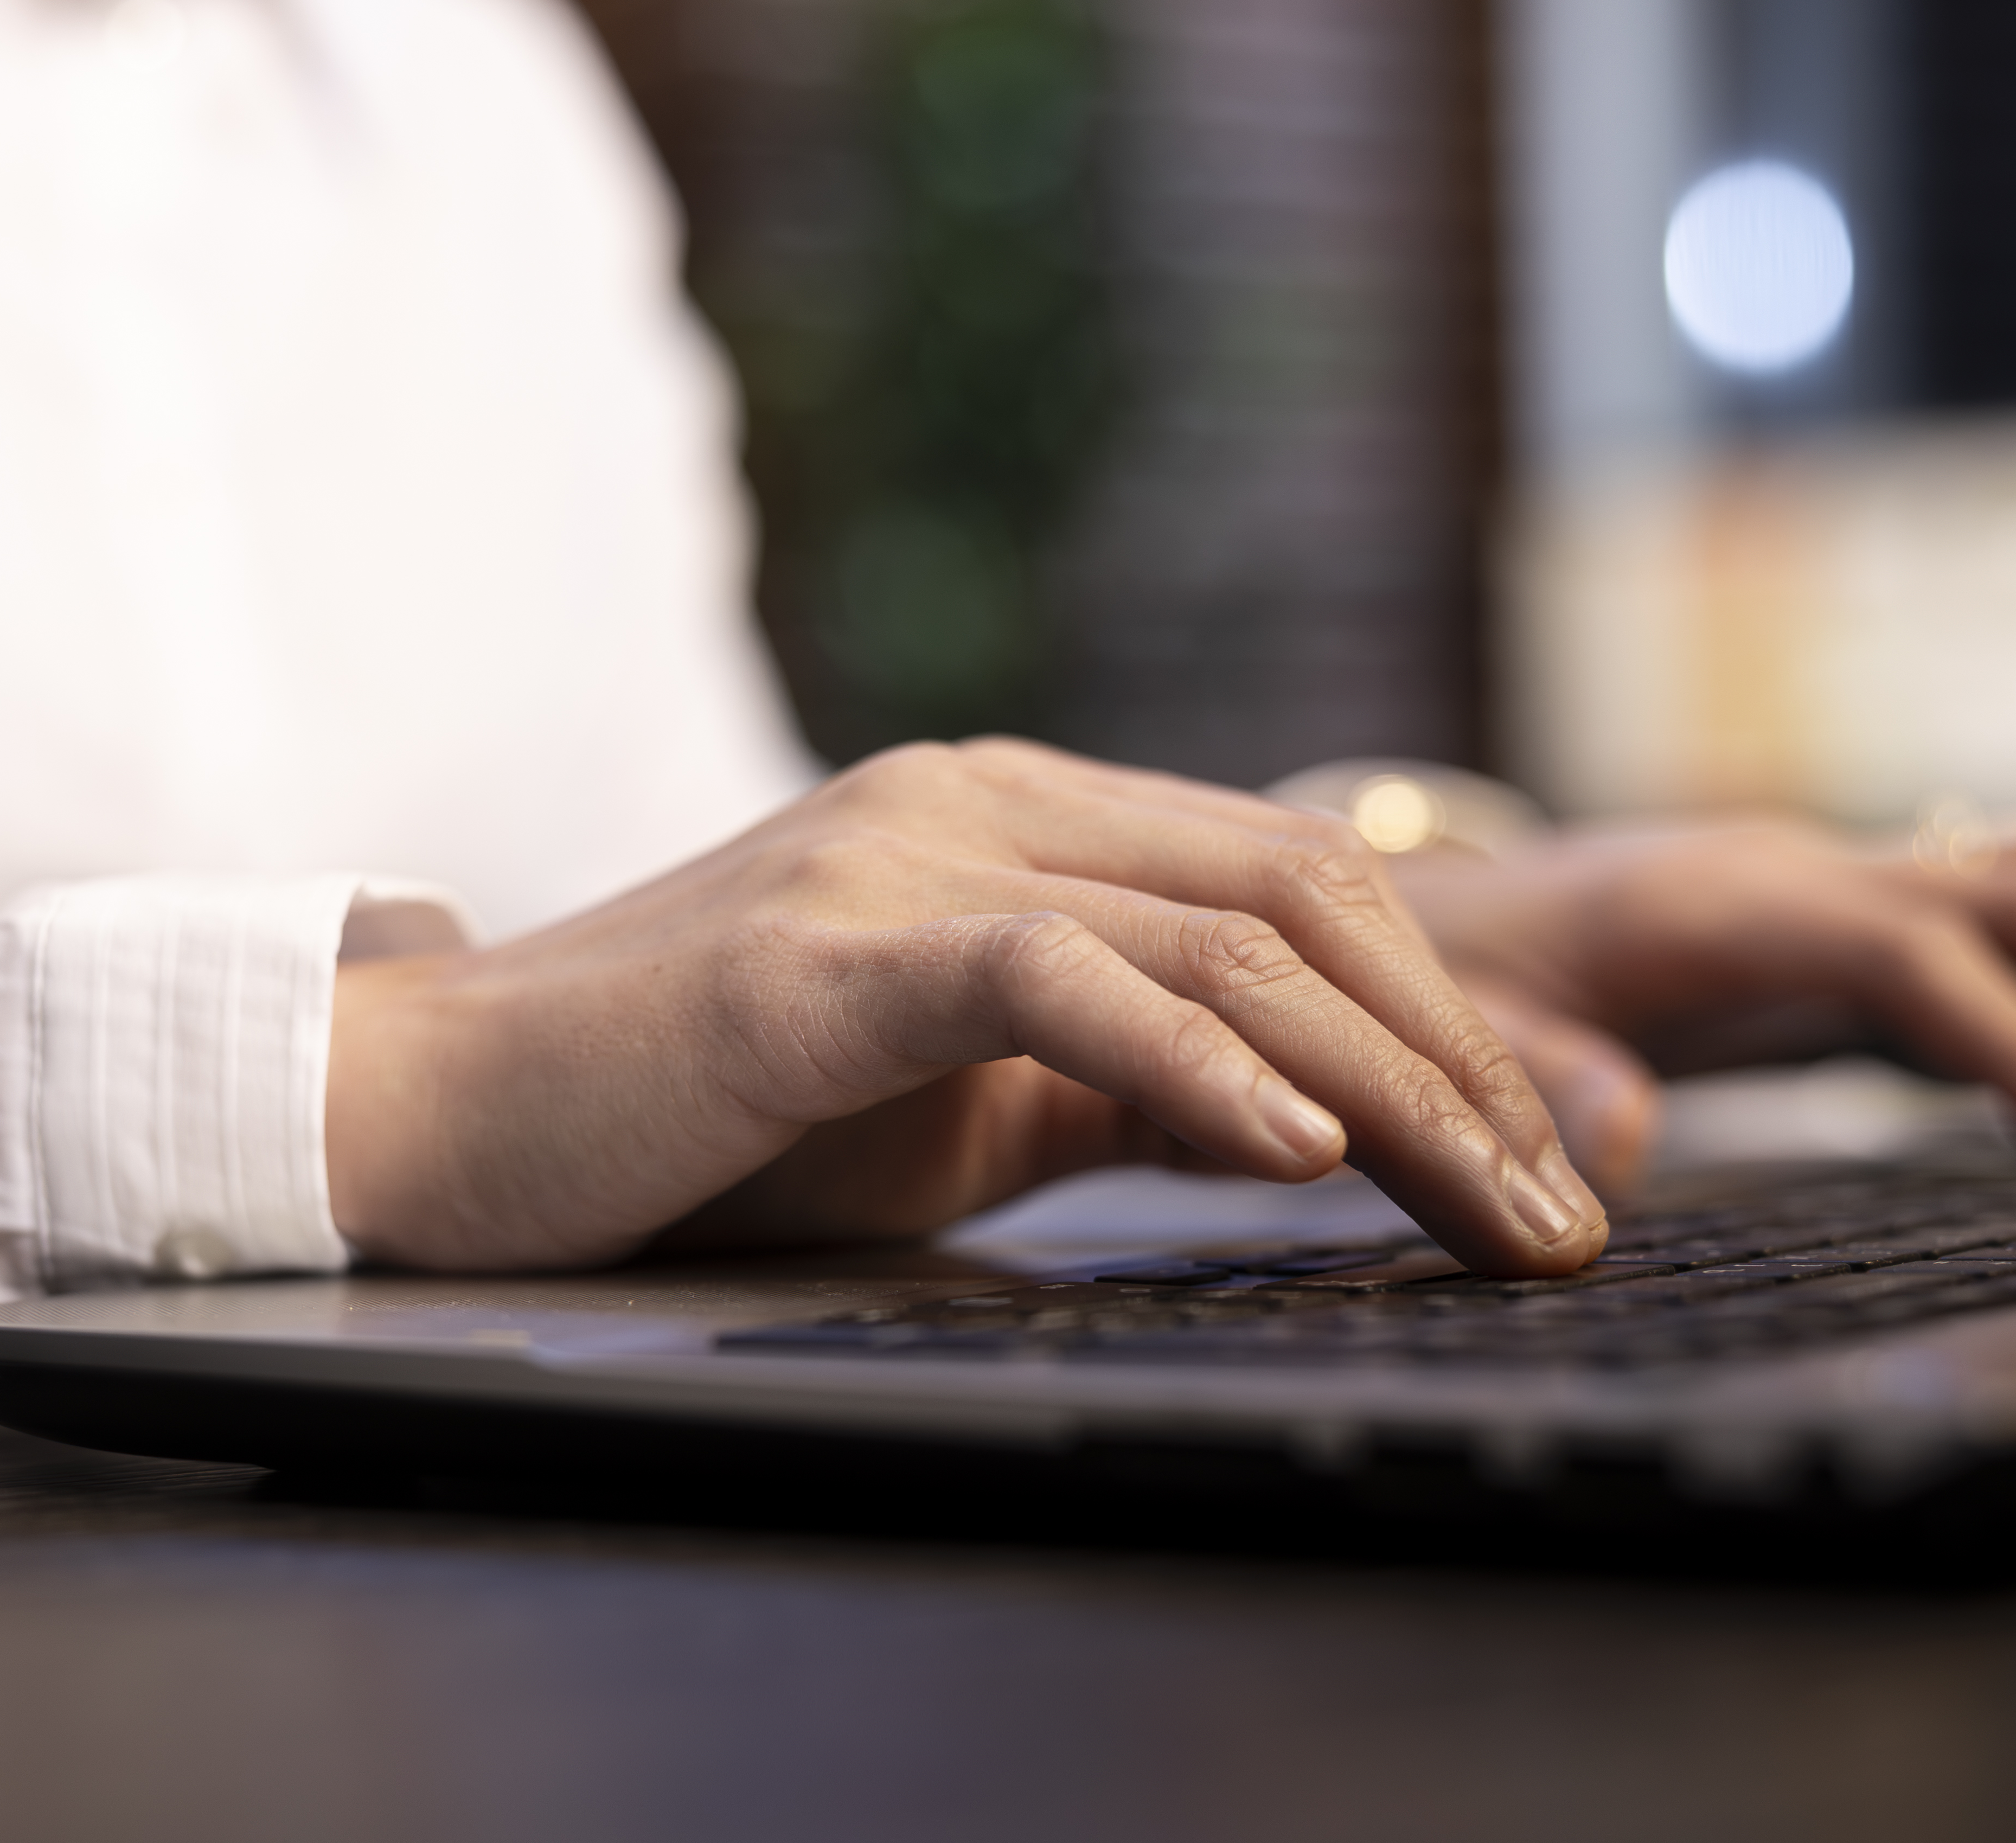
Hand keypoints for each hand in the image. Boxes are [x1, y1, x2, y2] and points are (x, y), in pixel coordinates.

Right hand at [326, 740, 1607, 1277]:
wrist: (449, 1109)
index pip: (1304, 885)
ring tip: (1497, 1211)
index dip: (1458, 1018)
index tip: (1561, 1159)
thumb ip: (1132, 1080)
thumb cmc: (711, 1117)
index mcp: (1022, 820)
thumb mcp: (968, 1098)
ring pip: (1214, 935)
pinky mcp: (814, 958)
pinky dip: (1192, 1058)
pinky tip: (1295, 1146)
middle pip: (1301, 898)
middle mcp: (980, 801)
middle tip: (1567, 1214)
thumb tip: (1323, 1129)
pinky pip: (1051, 978)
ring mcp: (897, 860)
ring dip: (1386, 1085)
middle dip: (1466, 1060)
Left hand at [1391, 818, 2015, 1191]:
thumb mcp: (1454, 1031)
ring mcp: (1834, 887)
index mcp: (1709, 906)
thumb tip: (1623, 1138)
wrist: (1428, 907)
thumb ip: (1534, 1080)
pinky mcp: (1851, 922)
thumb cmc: (1443, 972)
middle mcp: (1795, 874)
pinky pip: (2003, 931)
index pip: (1906, 948)